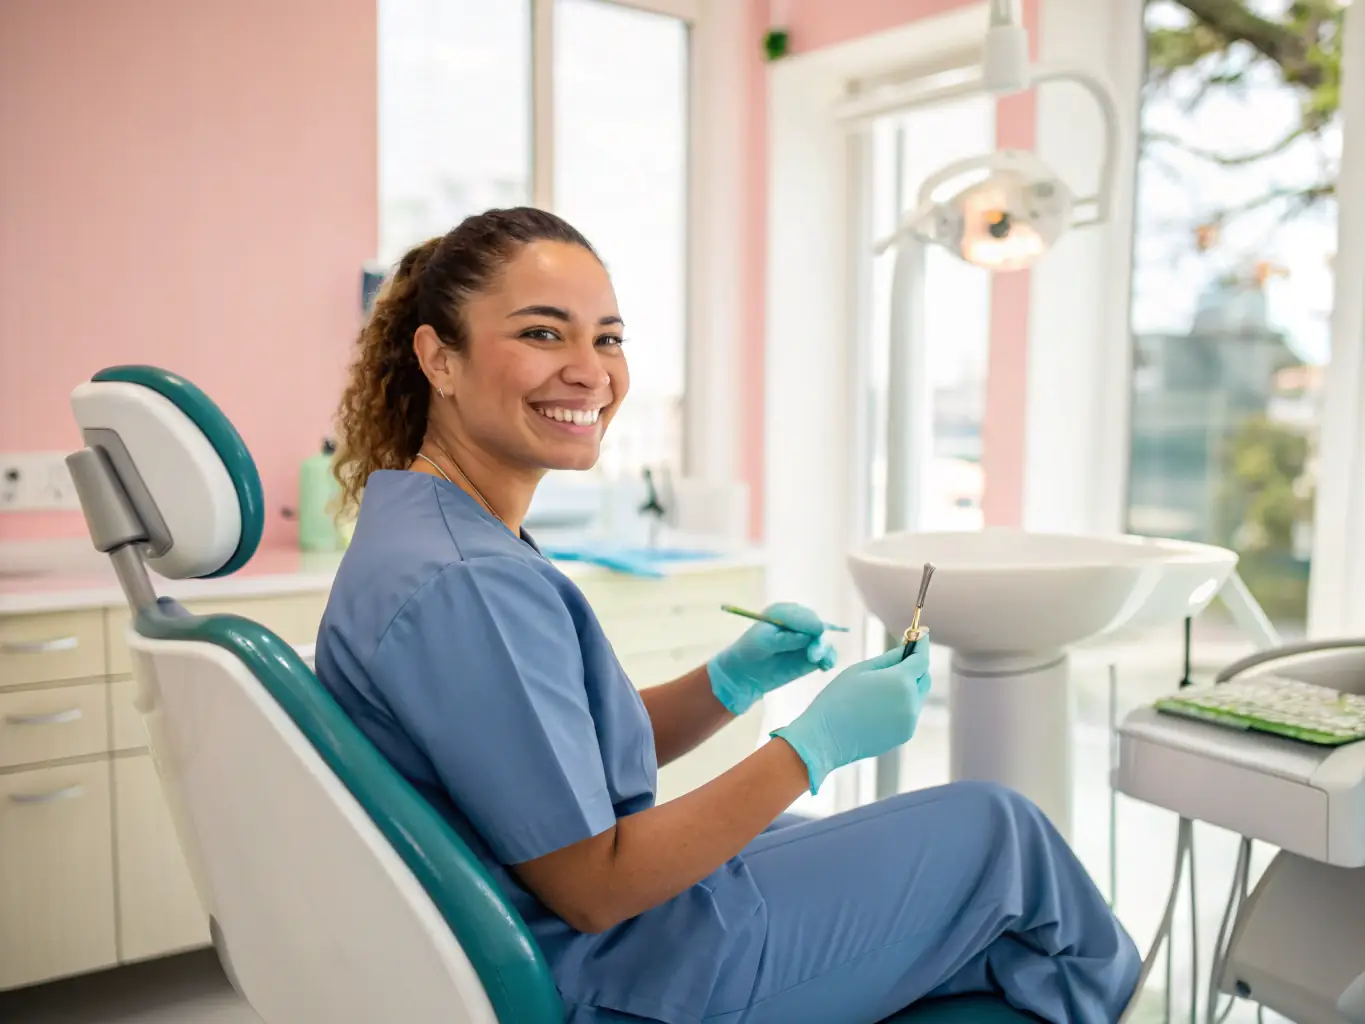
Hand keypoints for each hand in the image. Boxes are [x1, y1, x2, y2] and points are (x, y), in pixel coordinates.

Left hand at [707, 602, 837, 715]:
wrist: (747, 672)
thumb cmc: (750, 651)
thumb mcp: (763, 642)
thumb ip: (785, 639)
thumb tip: (806, 638)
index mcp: (785, 612)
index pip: (802, 614)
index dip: (808, 623)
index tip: (814, 633)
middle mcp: (799, 623)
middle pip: (817, 626)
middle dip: (817, 638)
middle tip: (812, 654)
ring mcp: (808, 639)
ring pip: (824, 640)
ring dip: (824, 650)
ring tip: (816, 661)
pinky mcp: (813, 656)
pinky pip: (827, 655)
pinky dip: (829, 660)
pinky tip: (824, 667)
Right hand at [770, 640, 931, 793]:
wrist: (826, 738)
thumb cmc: (838, 699)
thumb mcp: (860, 670)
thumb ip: (888, 658)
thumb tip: (905, 650)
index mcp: (900, 682)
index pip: (922, 659)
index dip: (922, 645)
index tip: (921, 634)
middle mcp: (911, 702)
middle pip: (924, 678)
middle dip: (917, 666)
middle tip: (902, 656)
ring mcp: (910, 721)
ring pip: (918, 696)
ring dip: (909, 685)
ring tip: (885, 683)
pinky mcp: (905, 735)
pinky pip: (910, 712)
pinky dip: (903, 703)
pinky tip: (881, 703)